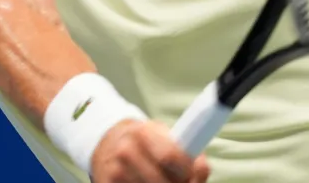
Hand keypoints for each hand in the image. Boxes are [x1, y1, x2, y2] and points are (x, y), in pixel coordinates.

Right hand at [90, 120, 209, 182]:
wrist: (109, 144)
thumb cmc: (146, 142)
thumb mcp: (165, 136)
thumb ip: (188, 149)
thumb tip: (200, 171)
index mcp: (143, 131)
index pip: (170, 155)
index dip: (186, 170)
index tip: (192, 175)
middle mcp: (125, 150)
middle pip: (161, 181)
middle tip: (181, 181)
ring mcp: (114, 171)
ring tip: (164, 180)